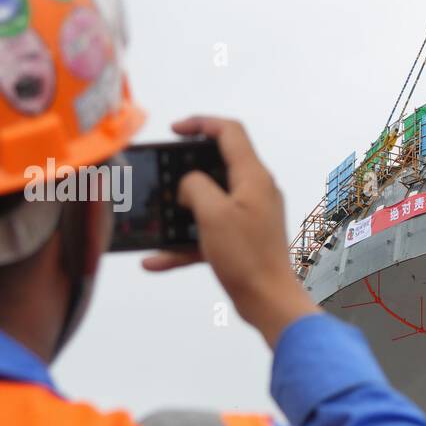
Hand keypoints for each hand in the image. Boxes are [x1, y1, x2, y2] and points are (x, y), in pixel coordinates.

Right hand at [143, 116, 318, 346]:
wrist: (269, 301)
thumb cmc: (247, 258)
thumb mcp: (213, 213)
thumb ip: (195, 186)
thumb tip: (189, 184)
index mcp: (253, 177)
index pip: (230, 132)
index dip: (201, 124)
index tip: (174, 130)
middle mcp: (256, 191)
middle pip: (219, 164)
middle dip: (187, 167)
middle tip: (163, 173)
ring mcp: (251, 216)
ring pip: (211, 202)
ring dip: (183, 209)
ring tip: (158, 214)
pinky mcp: (244, 240)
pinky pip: (209, 234)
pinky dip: (185, 243)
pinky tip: (156, 260)